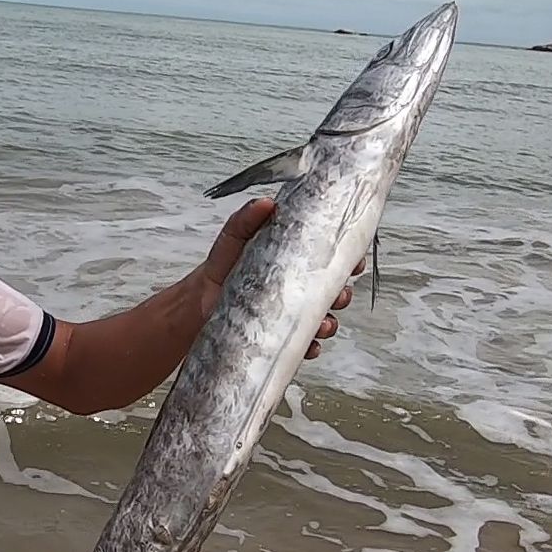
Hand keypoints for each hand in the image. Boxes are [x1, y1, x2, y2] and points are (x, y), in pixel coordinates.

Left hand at [197, 197, 365, 358]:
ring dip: (329, 323)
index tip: (354, 260)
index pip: (330, 258)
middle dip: (343, 294)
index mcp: (294, 261)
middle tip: (339, 294)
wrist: (197, 303)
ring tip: (323, 323)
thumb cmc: (221, 268)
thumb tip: (266, 203)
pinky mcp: (280, 337)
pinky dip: (310, 347)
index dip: (348, 259)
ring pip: (323, 320)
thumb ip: (246, 220)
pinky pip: (302, 346)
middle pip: (334, 291)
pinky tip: (308, 346)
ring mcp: (291, 314)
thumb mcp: (233, 239)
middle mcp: (298, 288)